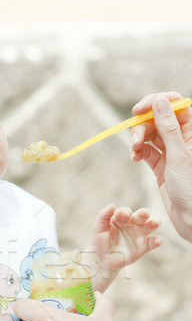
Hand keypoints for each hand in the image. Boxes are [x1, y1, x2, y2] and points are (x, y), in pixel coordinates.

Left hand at [87, 203, 161, 275]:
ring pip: (150, 225)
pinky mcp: (144, 246)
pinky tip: (157, 241)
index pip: (125, 212)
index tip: (125, 215)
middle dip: (143, 213)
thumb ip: (103, 216)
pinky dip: (157, 241)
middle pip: (141, 215)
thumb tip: (112, 205)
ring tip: (156, 223)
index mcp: (121, 218)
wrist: (103, 260)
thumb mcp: (98, 229)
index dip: (126, 212)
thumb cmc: (100, 241)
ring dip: (154, 222)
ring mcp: (139, 234)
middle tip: (144, 214)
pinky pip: (152, 242)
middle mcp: (132, 224)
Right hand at [131, 92, 191, 241]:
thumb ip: (169, 128)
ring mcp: (171, 152)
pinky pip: (146, 151)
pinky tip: (135, 157)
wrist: (190, 218)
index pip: (174, 105)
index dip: (156, 102)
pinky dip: (138, 151)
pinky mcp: (161, 166)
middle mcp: (182, 139)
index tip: (139, 110)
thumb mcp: (179, 156)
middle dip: (142, 126)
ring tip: (134, 152)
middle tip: (135, 141)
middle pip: (157, 119)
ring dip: (138, 139)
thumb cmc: (191, 189)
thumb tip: (160, 102)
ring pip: (149, 134)